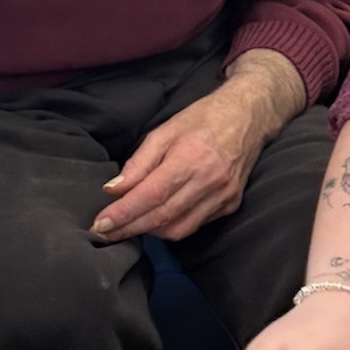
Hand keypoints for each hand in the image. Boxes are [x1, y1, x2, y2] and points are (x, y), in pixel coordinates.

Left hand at [90, 51, 303, 242]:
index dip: (123, 214)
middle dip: (129, 228)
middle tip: (104, 232)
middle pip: (162, 217)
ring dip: (149, 231)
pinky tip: (157, 218)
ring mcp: (223, 196)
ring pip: (178, 229)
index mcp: (190, 158)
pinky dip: (172, 226)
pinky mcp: (230, 204)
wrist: (249, 116)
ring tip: (128, 225)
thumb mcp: (165, 130)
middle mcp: (209, 181)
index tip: (100, 225)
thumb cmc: (204, 118)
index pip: (150, 195)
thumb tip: (114, 190)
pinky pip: (195, 225)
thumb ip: (139, 162)